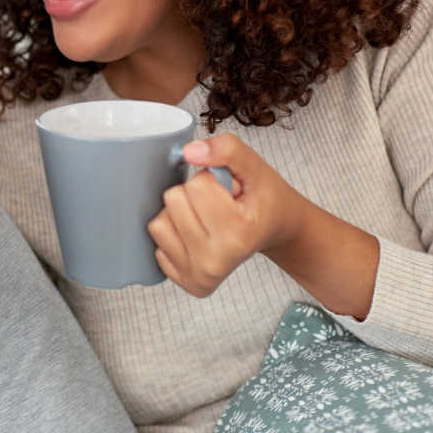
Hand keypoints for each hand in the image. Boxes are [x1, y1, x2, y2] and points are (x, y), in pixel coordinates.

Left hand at [148, 134, 307, 297]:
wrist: (275, 230)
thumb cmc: (265, 199)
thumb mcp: (255, 166)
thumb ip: (226, 149)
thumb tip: (189, 152)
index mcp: (238, 233)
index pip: (196, 185)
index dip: (210, 179)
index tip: (230, 192)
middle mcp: (217, 261)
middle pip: (173, 201)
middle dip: (193, 194)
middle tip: (219, 204)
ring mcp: (201, 276)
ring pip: (159, 223)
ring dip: (180, 213)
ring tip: (208, 218)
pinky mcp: (188, 283)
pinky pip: (157, 244)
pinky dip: (175, 233)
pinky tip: (199, 235)